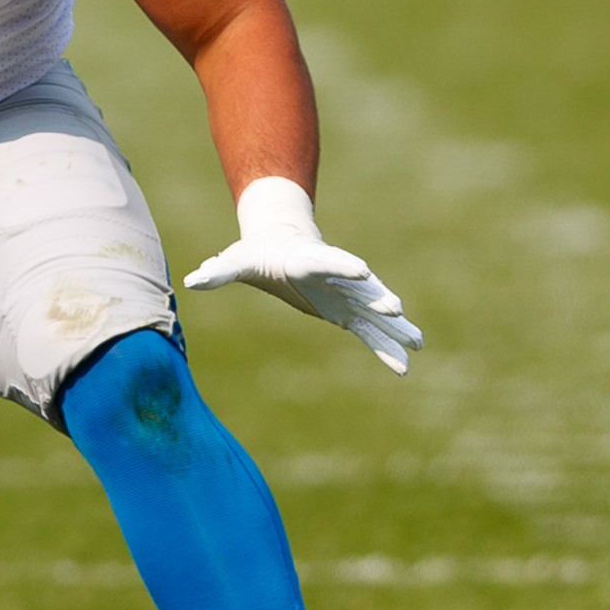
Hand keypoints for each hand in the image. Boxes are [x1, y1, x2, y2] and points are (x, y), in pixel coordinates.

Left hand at [184, 176, 421, 375]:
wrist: (281, 244)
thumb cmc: (255, 253)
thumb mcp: (236, 261)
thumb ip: (218, 271)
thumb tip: (192, 280)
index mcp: (307, 260)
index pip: (327, 261)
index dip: (343, 265)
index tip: (361, 272)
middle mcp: (334, 277)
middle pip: (360, 287)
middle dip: (378, 298)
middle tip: (396, 309)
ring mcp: (345, 294)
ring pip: (374, 311)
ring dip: (395, 327)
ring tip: (417, 343)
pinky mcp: (347, 311)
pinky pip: (370, 331)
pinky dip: (385, 346)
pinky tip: (403, 365)